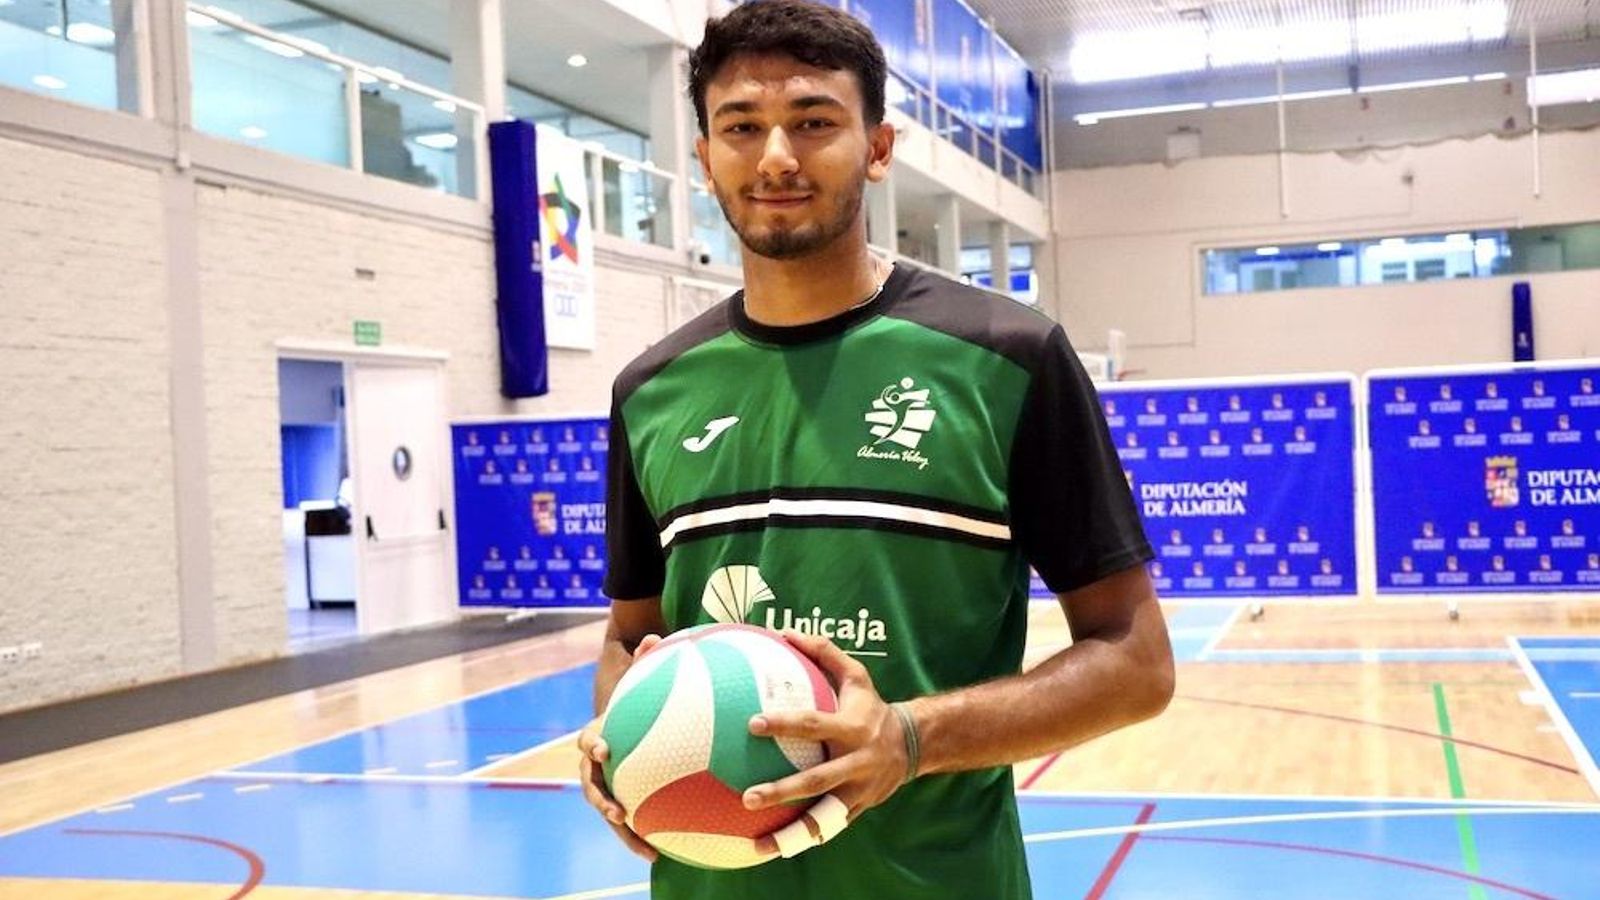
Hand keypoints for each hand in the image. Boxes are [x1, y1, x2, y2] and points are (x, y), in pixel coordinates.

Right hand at [577, 633, 662, 862]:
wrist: (628, 718)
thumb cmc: (636, 697)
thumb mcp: (639, 678)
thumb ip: (645, 659)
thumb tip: (654, 636)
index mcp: (598, 735)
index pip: (588, 739)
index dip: (594, 744)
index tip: (605, 749)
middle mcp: (596, 763)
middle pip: (591, 785)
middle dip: (602, 800)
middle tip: (617, 811)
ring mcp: (607, 783)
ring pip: (608, 811)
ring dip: (622, 830)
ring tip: (643, 847)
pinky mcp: (623, 798)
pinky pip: (630, 820)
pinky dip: (641, 836)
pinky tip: (661, 854)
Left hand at [742, 630, 910, 856]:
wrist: (914, 745)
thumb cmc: (872, 707)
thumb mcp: (856, 676)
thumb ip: (822, 653)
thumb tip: (785, 632)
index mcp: (851, 730)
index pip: (814, 725)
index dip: (785, 724)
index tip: (752, 724)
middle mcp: (855, 764)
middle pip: (817, 781)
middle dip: (783, 791)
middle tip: (747, 797)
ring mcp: (858, 792)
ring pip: (822, 819)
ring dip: (790, 835)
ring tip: (756, 847)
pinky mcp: (857, 811)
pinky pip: (826, 829)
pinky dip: (800, 840)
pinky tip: (768, 850)